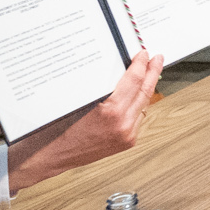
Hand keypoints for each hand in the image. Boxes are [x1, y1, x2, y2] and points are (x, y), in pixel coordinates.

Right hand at [7, 52, 162, 191]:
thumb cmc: (58, 128)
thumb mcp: (80, 100)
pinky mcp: (127, 142)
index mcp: (111, 111)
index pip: (133, 80)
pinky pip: (138, 118)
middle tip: (157, 59)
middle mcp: (123, 125)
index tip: (144, 54)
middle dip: (152, 72)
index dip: (141, 64)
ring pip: (144, 105)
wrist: (52, 155)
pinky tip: (138, 95)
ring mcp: (127, 135)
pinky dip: (139, 105)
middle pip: (145, 91)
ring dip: (146, 88)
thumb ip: (103, 87)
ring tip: (150, 74)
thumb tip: (119, 69)